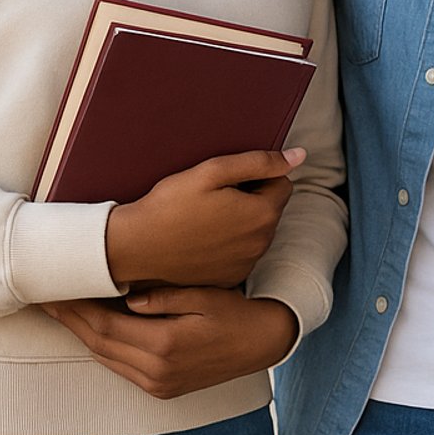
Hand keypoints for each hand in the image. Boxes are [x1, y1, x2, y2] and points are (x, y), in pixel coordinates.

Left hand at [44, 287, 298, 399]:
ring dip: (82, 334)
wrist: (263, 343)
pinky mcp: (162, 389)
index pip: (105, 325)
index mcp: (165, 345)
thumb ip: (165, 297)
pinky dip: (103, 347)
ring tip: (63, 310)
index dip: (76, 308)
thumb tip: (128, 299)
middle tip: (46, 297)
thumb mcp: (206, 295)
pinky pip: (120, 367)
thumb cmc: (236, 312)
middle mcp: (156, 371)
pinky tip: (94, 329)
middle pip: (98, 344)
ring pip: (106, 358)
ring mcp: (158, 384)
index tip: (56, 289)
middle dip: (70, 320)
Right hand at [105, 148, 304, 288]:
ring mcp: (246, 264)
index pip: (282, 183)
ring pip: (256, 232)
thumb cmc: (169, 206)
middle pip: (270, 208)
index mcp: (262, 214)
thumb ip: (259, 162)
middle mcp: (261, 243)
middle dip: (252, 198)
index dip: (257, 176)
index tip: (228, 181)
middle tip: (214, 197)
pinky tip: (202, 239)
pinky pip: (241, 254)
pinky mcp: (230, 279)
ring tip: (205, 218)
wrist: (134, 248)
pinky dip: (230, 245)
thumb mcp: (212, 172)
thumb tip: (299, 156)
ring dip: (242, 222)